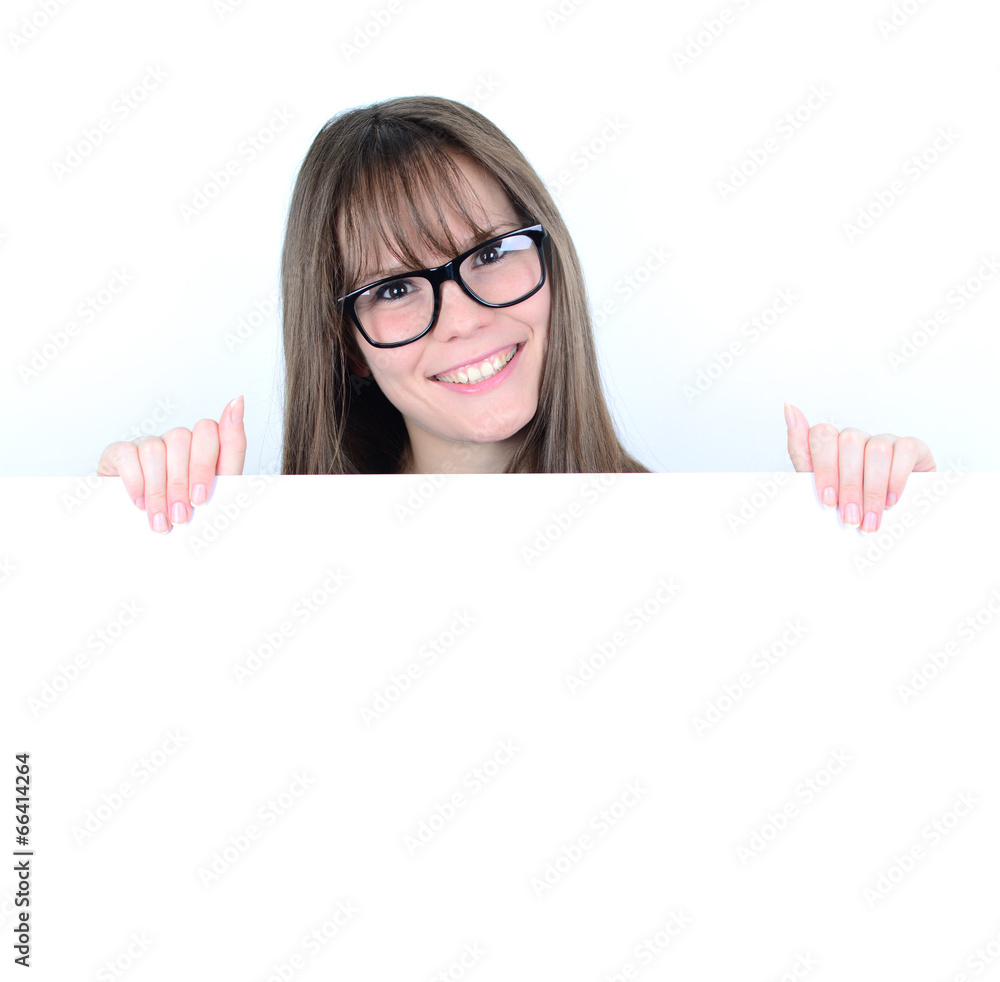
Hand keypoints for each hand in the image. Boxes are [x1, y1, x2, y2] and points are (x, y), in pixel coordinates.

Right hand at [97, 396, 246, 533]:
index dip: (205, 465)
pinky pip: (128, 455)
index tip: (201, 497)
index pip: (213, 432)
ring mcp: (148, 444)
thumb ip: (231, 450)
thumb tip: (238, 400)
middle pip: (182, 439)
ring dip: (158, 491)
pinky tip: (140, 504)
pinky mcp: (119, 452)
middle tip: (181, 517)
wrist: (145, 537)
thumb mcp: (216, 492)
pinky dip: (136, 483)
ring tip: (161, 520)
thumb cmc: (185, 514)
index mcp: (204, 449)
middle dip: (181, 484)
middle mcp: (177, 442)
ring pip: (154, 449)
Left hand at [784, 403, 935, 532]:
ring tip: (871, 519)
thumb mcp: (820, 487)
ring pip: (876, 449)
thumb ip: (801, 452)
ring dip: (872, 490)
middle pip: (849, 442)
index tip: (827, 501)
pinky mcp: (911, 446)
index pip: (821, 435)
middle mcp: (855, 438)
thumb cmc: (850, 503)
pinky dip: (896, 479)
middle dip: (849, 486)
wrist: (890, 519)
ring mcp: (883, 439)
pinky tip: (891, 501)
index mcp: (830, 445)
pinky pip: (904, 451)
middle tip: (851, 518)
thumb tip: (789, 407)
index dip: (824, 469)